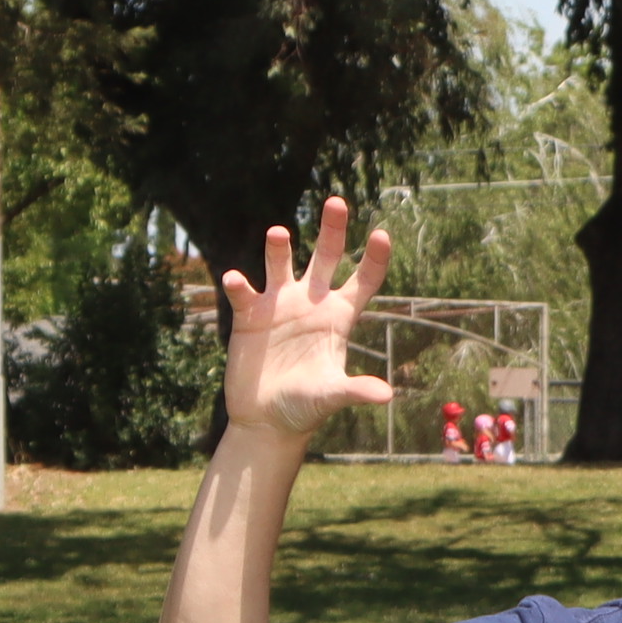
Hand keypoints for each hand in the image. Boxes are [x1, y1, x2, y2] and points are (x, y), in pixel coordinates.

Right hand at [218, 198, 396, 445]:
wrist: (266, 421)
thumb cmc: (305, 409)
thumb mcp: (331, 397)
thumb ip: (355, 391)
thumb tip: (386, 395)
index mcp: (338, 318)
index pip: (362, 280)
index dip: (373, 258)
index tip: (381, 234)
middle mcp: (310, 304)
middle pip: (325, 257)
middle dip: (332, 230)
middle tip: (338, 201)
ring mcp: (279, 306)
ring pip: (281, 265)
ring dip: (279, 249)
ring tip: (279, 233)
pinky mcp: (248, 317)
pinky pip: (244, 293)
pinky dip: (238, 285)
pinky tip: (235, 280)